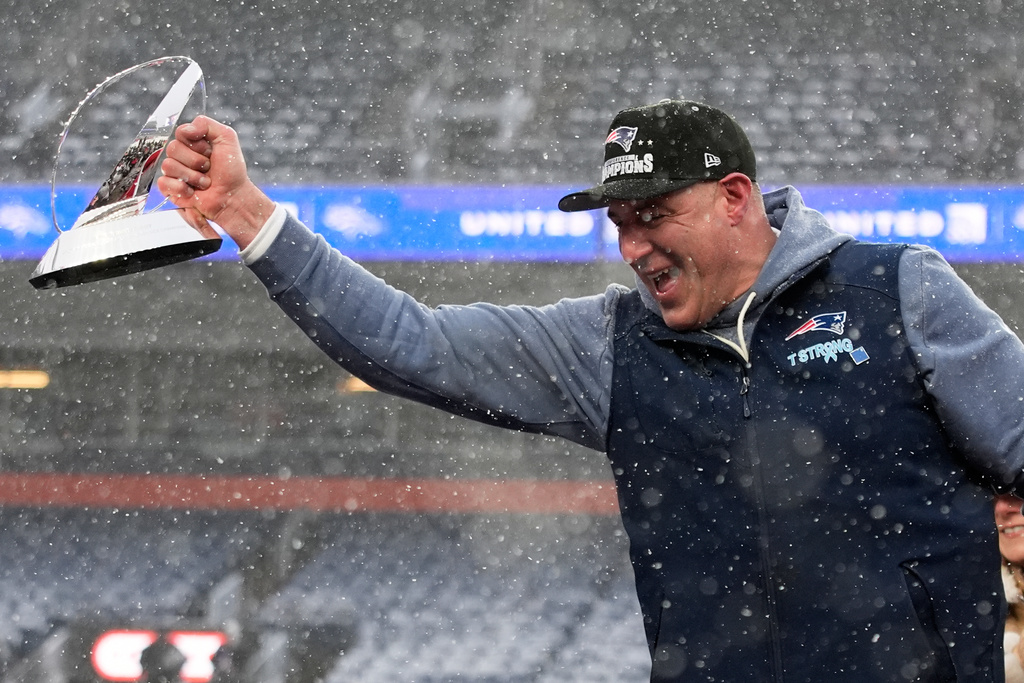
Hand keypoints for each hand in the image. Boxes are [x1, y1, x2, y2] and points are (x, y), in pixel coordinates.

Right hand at [157, 116, 274, 248]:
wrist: (233, 198)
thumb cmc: (232, 171)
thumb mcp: (227, 139)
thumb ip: (207, 124)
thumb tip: (186, 128)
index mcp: (193, 142)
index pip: (181, 132)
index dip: (196, 143)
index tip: (210, 152)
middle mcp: (182, 155)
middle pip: (173, 148)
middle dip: (196, 161)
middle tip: (209, 169)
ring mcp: (175, 172)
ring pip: (168, 165)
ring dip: (192, 176)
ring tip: (205, 183)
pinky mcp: (170, 189)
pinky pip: (163, 182)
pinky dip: (181, 188)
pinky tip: (193, 192)